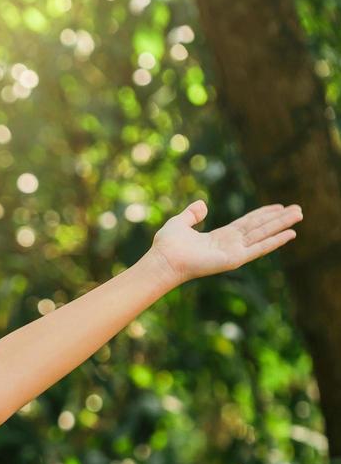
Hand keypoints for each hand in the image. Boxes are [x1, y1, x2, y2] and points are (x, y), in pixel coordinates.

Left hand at [147, 199, 301, 285]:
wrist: (164, 260)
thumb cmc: (167, 245)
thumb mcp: (180, 222)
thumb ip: (192, 214)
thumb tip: (202, 204)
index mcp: (220, 236)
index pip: (247, 223)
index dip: (264, 214)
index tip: (279, 206)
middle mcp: (230, 244)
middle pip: (260, 227)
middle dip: (279, 218)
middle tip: (298, 209)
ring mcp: (234, 252)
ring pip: (264, 234)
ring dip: (282, 225)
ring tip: (299, 215)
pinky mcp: (235, 259)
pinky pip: (259, 248)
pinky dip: (275, 241)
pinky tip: (290, 234)